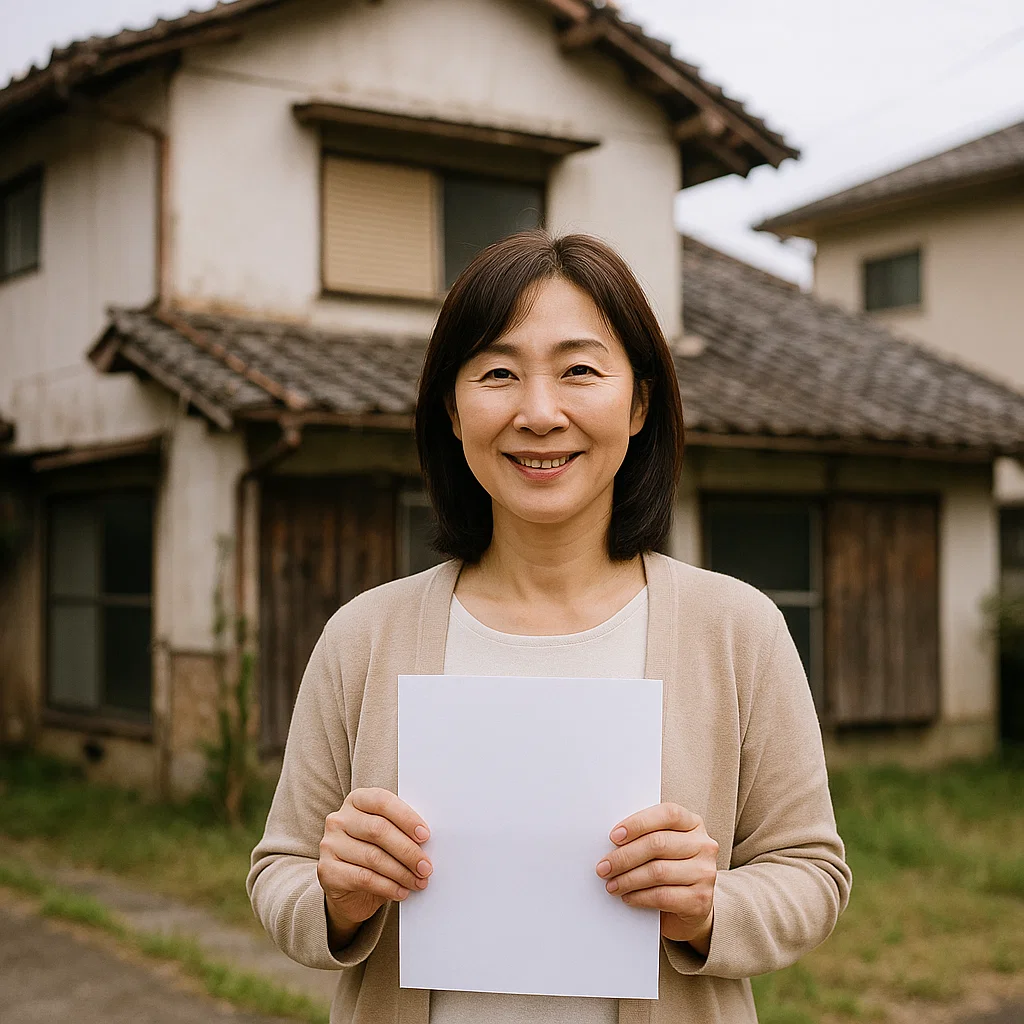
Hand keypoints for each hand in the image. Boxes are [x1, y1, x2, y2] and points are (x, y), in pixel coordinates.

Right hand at [318, 788, 431, 945]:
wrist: (349, 888)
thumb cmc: (374, 853)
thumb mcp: (388, 836)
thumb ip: (402, 830)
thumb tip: (428, 840)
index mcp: (357, 800)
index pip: (383, 802)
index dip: (406, 818)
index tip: (426, 835)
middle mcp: (339, 819)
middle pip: (378, 830)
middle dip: (407, 850)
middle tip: (426, 866)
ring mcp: (329, 844)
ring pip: (373, 856)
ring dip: (401, 872)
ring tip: (418, 881)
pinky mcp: (327, 871)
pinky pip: (363, 878)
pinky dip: (387, 886)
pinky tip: (401, 891)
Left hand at [596, 802, 717, 951]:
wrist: (691, 905)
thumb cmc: (669, 867)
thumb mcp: (664, 845)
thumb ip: (646, 835)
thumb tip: (612, 839)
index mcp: (693, 823)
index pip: (667, 814)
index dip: (638, 823)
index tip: (614, 836)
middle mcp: (704, 845)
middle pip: (658, 844)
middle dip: (625, 856)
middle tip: (604, 867)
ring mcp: (705, 873)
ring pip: (658, 872)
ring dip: (628, 879)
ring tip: (611, 884)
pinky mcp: (700, 900)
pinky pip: (663, 896)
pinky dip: (640, 897)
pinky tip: (627, 896)